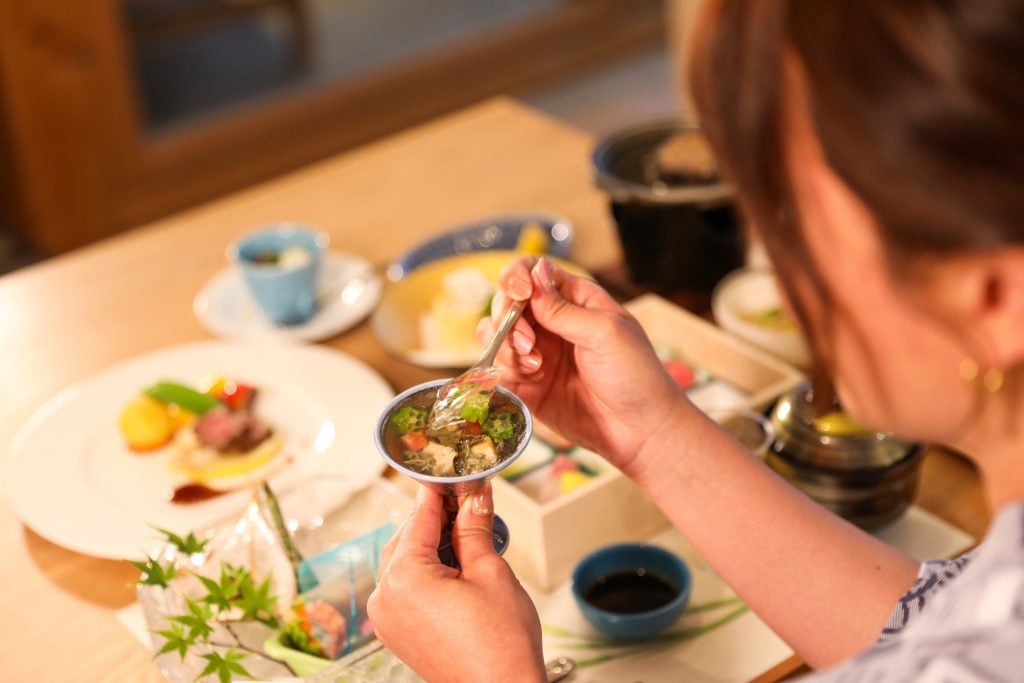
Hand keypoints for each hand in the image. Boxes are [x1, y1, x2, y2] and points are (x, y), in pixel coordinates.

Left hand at [367, 484, 544, 682]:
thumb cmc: (500, 645)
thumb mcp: (491, 573)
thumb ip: (475, 529)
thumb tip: (475, 495)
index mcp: (404, 577)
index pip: (419, 516)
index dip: (441, 491)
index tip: (457, 474)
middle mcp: (386, 596)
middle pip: (408, 537)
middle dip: (439, 519)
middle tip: (472, 503)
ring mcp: (389, 618)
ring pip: (406, 561)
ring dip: (434, 544)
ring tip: (471, 536)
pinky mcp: (398, 633)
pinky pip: (407, 587)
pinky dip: (428, 571)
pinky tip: (457, 565)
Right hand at [480, 257, 685, 471]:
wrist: (640, 430)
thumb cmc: (635, 376)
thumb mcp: (604, 333)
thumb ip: (562, 308)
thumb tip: (534, 271)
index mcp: (575, 300)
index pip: (532, 272)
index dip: (517, 277)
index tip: (519, 295)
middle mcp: (552, 323)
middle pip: (507, 303)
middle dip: (509, 318)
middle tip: (529, 344)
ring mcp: (537, 353)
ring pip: (497, 335)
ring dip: (508, 346)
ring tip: (536, 365)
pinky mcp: (527, 384)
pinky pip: (500, 367)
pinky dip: (506, 368)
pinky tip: (533, 378)